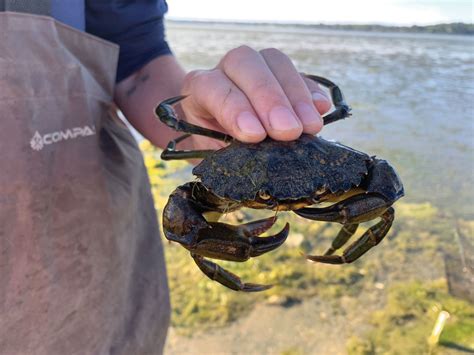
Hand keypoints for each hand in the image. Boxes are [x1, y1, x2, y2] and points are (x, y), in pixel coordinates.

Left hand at [180, 46, 331, 149]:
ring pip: (275, 61)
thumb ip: (227, 151)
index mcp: (198, 88)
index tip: (255, 135)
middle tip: (289, 132)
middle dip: (270, 99)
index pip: (213, 87)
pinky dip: (312, 91)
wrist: (217, 139)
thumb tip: (258, 153)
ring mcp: (255, 67)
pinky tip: (321, 110)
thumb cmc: (212, 149)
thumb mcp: (211, 154)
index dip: (235, 109)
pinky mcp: (281, 74)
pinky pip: (300, 74)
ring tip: (311, 127)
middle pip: (246, 63)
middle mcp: (224, 69)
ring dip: (296, 95)